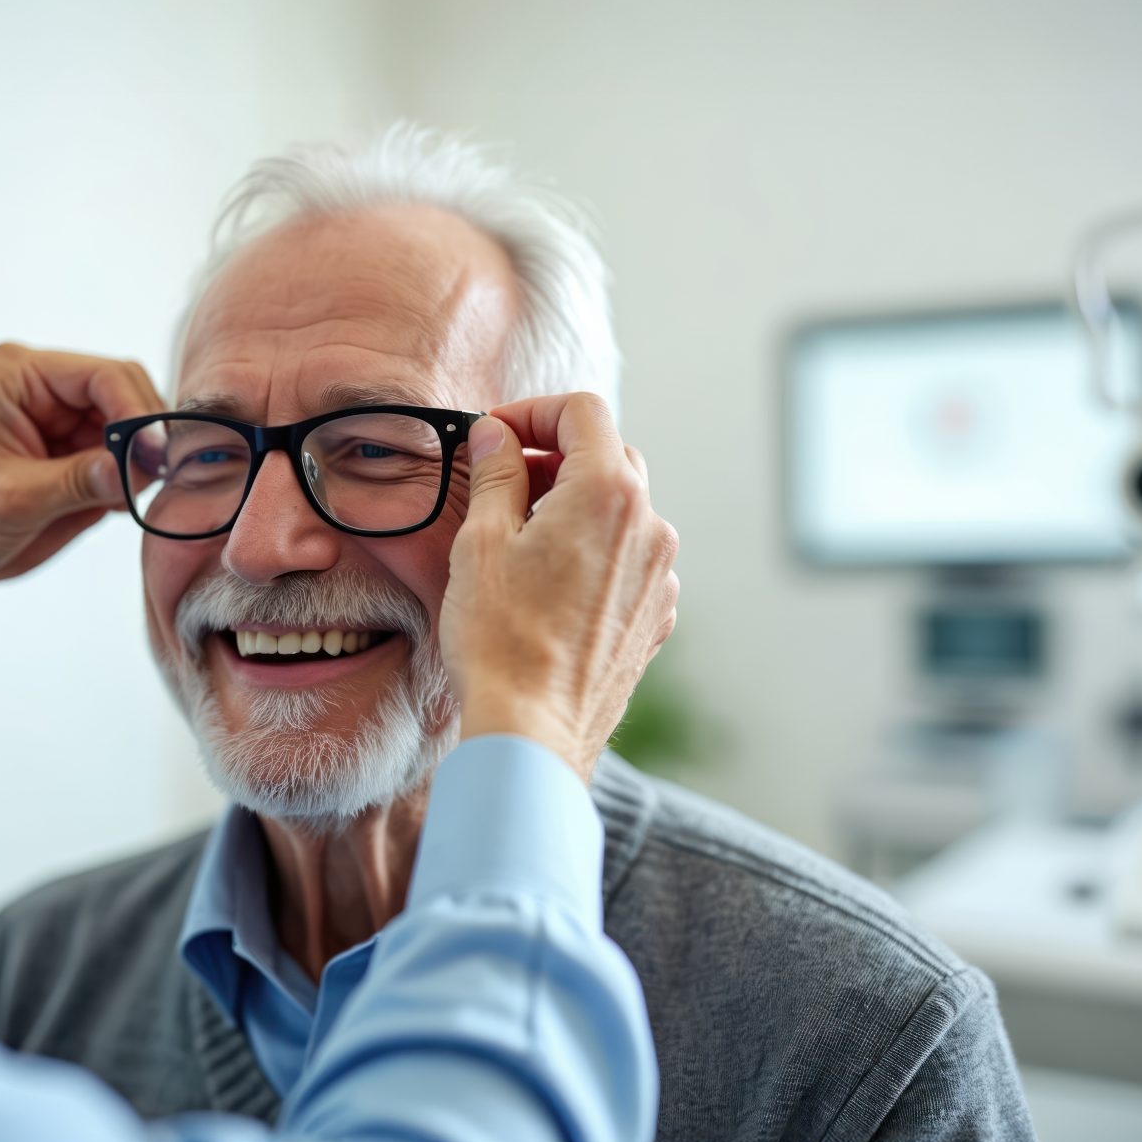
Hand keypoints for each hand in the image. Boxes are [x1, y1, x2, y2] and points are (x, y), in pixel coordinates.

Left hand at [0, 344, 164, 605]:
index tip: (158, 459)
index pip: (106, 376)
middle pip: (125, 395)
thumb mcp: (12, 502)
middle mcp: (40, 389)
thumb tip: (140, 466)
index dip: (141, 414)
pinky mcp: (63, 455)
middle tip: (150, 484)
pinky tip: (111, 508)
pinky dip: (123, 483)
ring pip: (127, 430)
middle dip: (143, 439)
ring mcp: (54, 422)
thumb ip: (79, 481)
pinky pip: (115, 460)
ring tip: (121, 501)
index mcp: (18, 376)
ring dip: (136, 464)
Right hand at [441, 393, 679, 781]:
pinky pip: (629, 560)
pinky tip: (548, 583)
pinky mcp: (656, 616)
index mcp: (608, 493)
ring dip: (575, 506)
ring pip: (621, 511)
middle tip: (502, 481)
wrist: (533, 730)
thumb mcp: (481, 542)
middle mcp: (650, 527)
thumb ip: (495, 475)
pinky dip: (593, 552)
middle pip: (609, 456)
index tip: (496, 434)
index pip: (582, 412)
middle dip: (555, 456)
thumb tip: (496, 436)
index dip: (532, 412)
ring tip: (520, 538)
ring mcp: (660, 575)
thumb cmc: (501, 639)